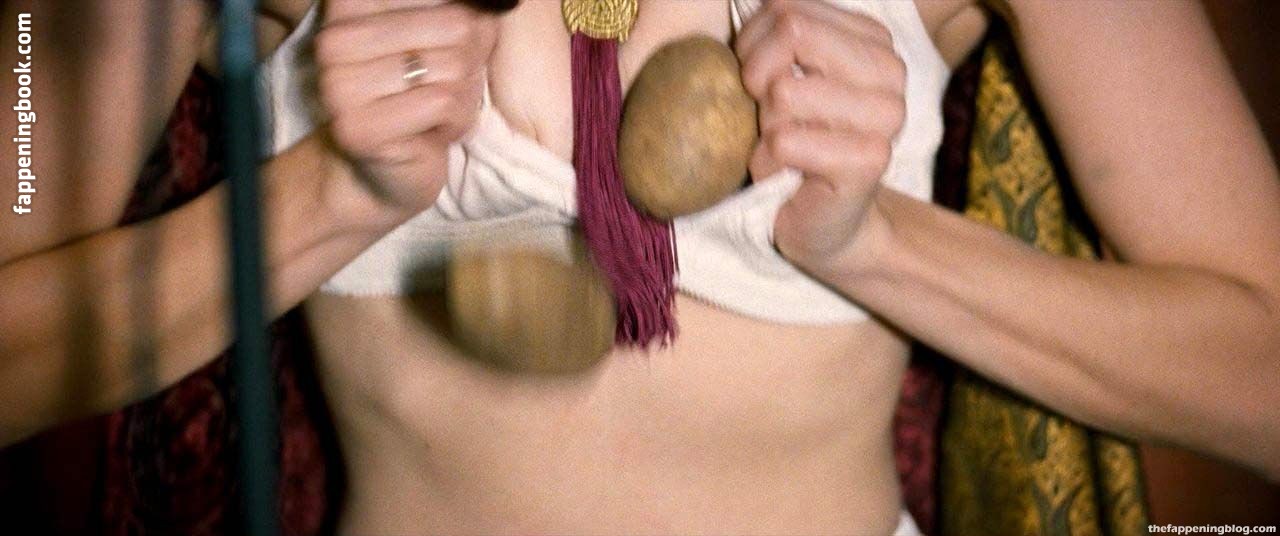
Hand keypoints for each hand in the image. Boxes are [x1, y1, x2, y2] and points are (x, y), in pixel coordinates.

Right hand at [316, 0, 498, 222]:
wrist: (385, 174)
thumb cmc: (420, 101)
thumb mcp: (439, 44)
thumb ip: (459, 14)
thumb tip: (496, 2)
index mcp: (352, 7)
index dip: (467, 21)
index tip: (451, 49)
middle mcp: (336, 39)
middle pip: (456, 25)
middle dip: (471, 63)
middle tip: (450, 88)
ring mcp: (341, 85)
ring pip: (453, 66)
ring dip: (464, 97)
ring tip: (441, 112)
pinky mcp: (359, 127)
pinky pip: (444, 103)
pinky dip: (457, 122)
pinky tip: (437, 133)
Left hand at [735, 1, 905, 274]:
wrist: (820, 222)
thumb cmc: (792, 143)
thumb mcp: (779, 74)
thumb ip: (775, 35)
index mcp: (872, 39)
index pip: (787, 7)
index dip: (751, 44)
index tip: (758, 81)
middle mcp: (891, 70)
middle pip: (791, 33)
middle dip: (754, 77)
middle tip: (763, 115)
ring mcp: (888, 116)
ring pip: (783, 92)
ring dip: (761, 128)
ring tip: (778, 146)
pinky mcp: (870, 161)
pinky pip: (783, 142)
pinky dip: (764, 163)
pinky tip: (781, 175)